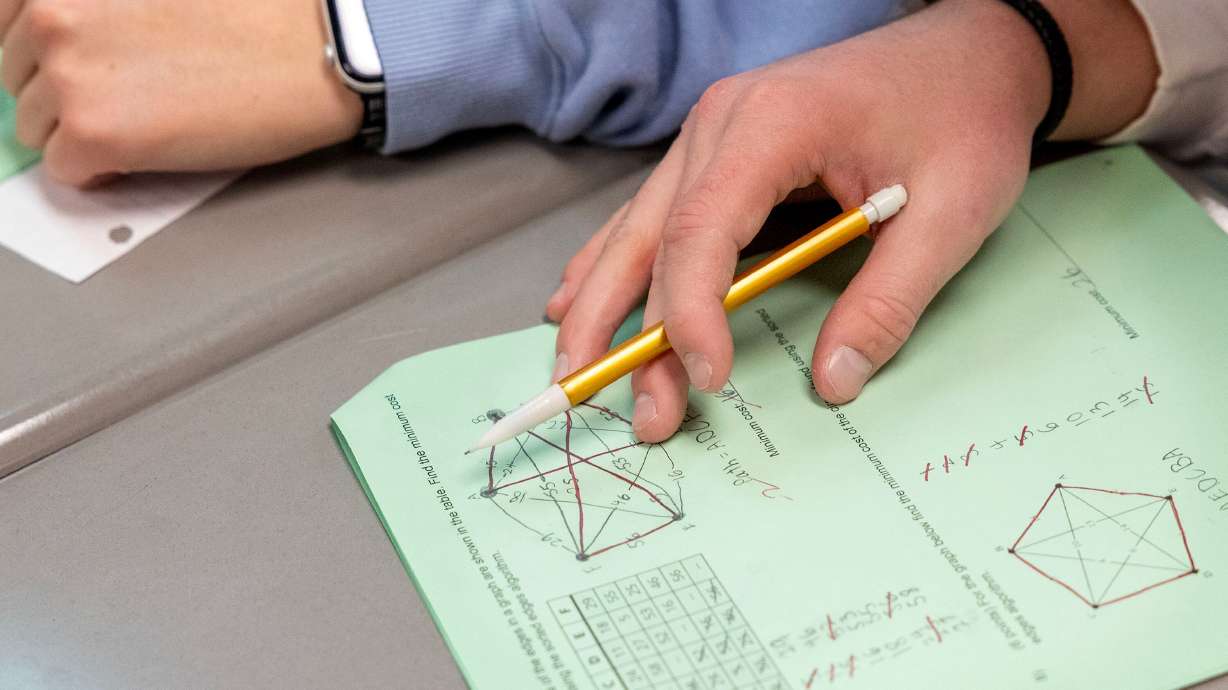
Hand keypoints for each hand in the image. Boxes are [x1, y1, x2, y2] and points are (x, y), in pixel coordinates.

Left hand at [1, 0, 361, 185]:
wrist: (311, 53)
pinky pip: (67, 170)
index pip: (7, 21)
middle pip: (20, 78)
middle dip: (65, 93)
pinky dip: (100, 171)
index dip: (49, 51)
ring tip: (148, 122)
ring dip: (83, 132)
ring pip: (38, 128)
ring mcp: (67, 77)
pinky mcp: (94, 134)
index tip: (87, 65)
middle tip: (134, 96)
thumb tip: (66, 47)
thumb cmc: (253, 16)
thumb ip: (97, 5)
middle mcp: (50, 16)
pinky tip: (147, 152)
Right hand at [546, 0, 1156, 441]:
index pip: (702, 230)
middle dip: (620, 325)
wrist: (973, 52)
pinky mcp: (719, 151)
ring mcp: (712, 134)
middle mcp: (721, 122)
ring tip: (578, 368)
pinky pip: (653, 213)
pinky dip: (615, 262)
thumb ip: (890, 300)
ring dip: (606, 304)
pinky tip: (578, 296)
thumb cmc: (964, 118)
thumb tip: (834, 381)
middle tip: (610, 401)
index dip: (692, 313)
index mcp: (773, 124)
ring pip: (639, 228)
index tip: (706, 378)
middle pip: (651, 235)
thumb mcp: (953, 212)